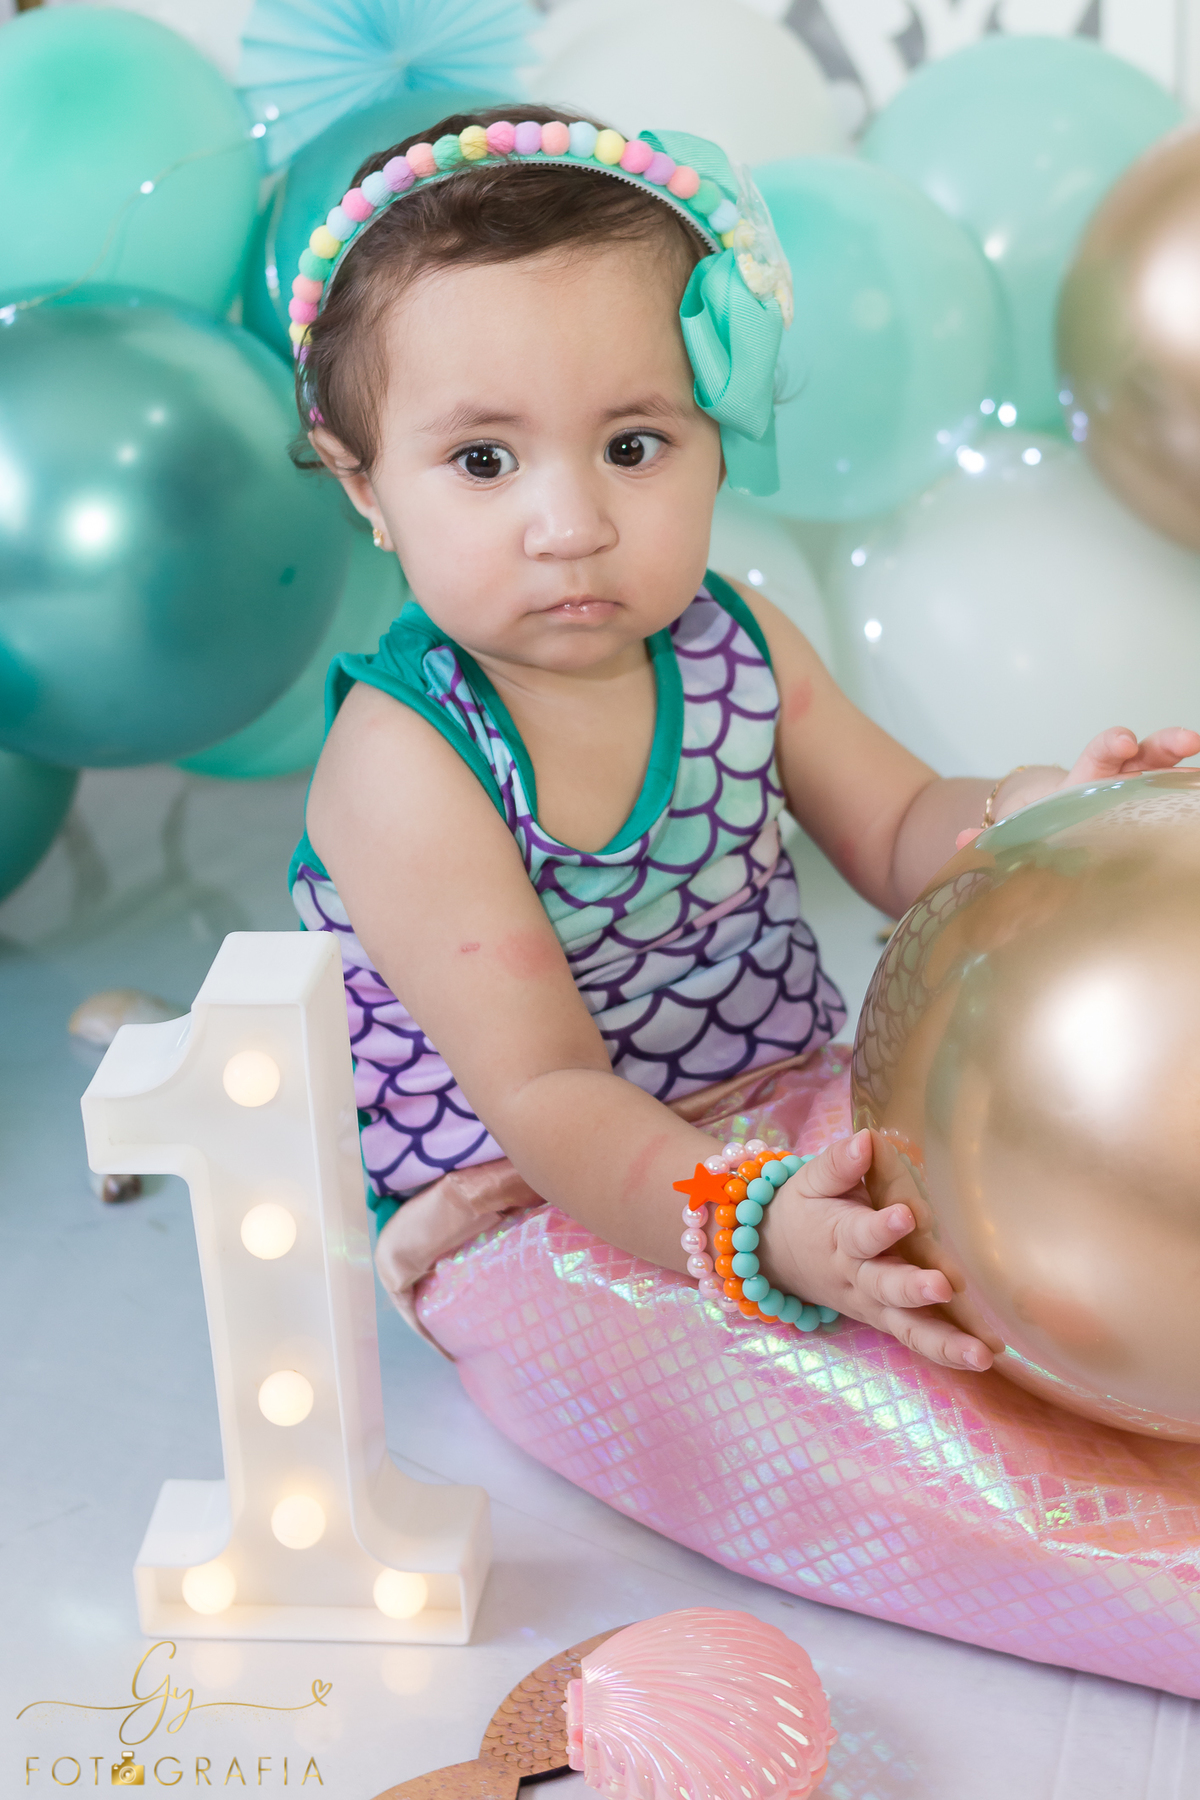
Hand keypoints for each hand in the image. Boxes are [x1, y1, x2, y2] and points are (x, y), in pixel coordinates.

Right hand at [760, 1131, 992, 1371]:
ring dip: (943, 1342)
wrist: (778, 1256)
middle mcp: (858, 1276)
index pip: (861, 1233)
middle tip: (943, 1286)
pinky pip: (917, 1339)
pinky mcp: (887, 1319)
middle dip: (914, 1288)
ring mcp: (874, 1304)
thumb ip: (840, 1163)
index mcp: (839, 1235)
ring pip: (907, 1327)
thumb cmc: (806, 1209)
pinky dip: (947, 1353)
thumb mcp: (812, 1180)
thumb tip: (866, 1140)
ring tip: (979, 1353)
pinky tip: (985, 1359)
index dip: (882, 1227)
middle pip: (886, 1286)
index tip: (906, 1214)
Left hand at [955, 726, 1199, 851]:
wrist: (1060, 827)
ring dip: (1187, 765)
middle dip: (1166, 744)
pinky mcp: (1157, 809)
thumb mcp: (1017, 829)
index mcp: (1084, 781)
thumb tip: (961, 840)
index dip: (1111, 745)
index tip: (1124, 740)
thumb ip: (990, 836)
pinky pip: (1179, 799)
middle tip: (1188, 740)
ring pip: (1169, 772)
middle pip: (1145, 753)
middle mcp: (1120, 779)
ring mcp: (1143, 791)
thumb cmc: (1045, 827)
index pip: (1098, 754)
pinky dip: (1191, 795)